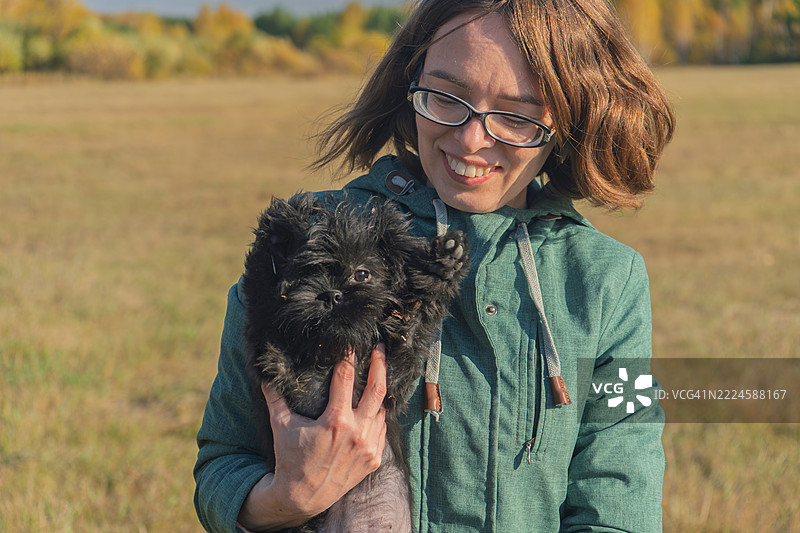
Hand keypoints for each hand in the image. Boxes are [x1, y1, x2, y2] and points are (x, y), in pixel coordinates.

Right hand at [238, 343, 387, 530]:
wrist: (303, 497)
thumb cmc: (290, 459)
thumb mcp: (281, 426)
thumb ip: (275, 397)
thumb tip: (265, 372)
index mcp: (335, 422)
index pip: (346, 378)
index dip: (348, 358)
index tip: (351, 344)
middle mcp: (357, 433)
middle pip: (377, 389)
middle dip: (380, 364)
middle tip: (380, 347)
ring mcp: (368, 447)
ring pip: (383, 409)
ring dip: (380, 391)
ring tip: (380, 373)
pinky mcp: (374, 459)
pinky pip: (382, 429)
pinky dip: (379, 415)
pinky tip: (374, 405)